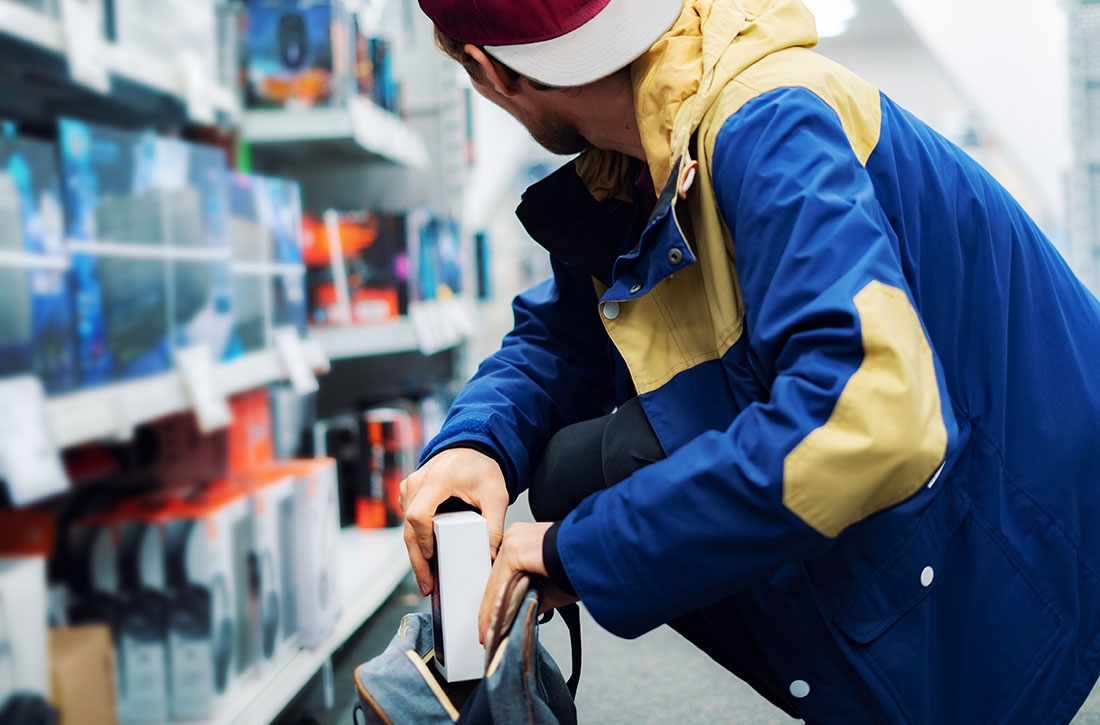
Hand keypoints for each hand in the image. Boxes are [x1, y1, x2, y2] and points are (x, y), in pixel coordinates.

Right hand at [400, 447, 508, 595]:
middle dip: (417, 560)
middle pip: (408, 527)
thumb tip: (491, 553)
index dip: (422, 539)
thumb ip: (495, 524)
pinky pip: (409, 522)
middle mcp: (417, 482)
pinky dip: (417, 541)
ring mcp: (409, 488)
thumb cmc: (480, 468)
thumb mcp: (496, 495)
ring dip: (416, 553)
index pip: (418, 514)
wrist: (470, 449)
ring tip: (428, 581)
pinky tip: (428, 561)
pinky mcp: (409, 495)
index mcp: (437, 480)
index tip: (433, 557)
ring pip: (406, 527)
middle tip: (427, 586)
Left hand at [477, 522, 577, 644]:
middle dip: (491, 609)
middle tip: (487, 634)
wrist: (595, 555)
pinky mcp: (515, 551)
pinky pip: (500, 585)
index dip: (495, 601)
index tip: (492, 622)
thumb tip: (519, 614)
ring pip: (496, 583)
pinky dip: (496, 608)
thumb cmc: (578, 567)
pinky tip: (493, 625)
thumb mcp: (549, 586)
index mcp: (522, 540)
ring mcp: (513, 541)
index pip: (502, 575)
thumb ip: (531, 596)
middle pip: (496, 579)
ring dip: (492, 613)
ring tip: (489, 635)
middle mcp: (515, 536)